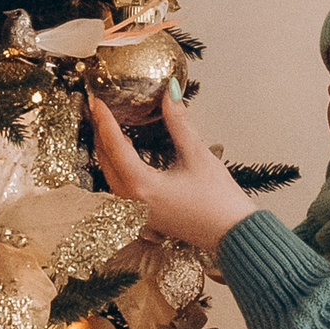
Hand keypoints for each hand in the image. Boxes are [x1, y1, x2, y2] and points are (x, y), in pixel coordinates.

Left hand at [87, 93, 254, 250]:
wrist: (233, 234)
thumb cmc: (220, 202)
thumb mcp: (198, 155)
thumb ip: (179, 123)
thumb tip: (169, 94)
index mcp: (143, 186)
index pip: (114, 146)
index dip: (104, 120)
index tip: (96, 101)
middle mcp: (133, 202)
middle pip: (106, 162)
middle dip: (100, 134)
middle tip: (97, 110)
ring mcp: (138, 212)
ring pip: (110, 176)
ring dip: (107, 152)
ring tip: (108, 128)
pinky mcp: (145, 216)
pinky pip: (121, 188)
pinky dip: (118, 167)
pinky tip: (126, 155)